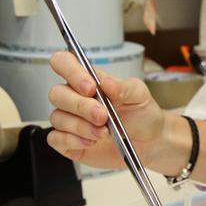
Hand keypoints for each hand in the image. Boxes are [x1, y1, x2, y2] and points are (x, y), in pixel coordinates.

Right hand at [48, 51, 165, 168]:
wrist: (149, 142)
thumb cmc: (141, 114)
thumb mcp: (140, 96)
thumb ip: (125, 87)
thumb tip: (107, 82)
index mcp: (88, 80)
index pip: (64, 63)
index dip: (71, 72)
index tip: (90, 88)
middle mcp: (75, 97)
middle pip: (57, 93)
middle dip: (81, 106)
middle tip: (103, 116)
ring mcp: (69, 119)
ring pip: (57, 118)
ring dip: (82, 127)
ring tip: (104, 132)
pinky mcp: (67, 141)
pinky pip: (55, 139)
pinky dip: (73, 141)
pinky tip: (91, 142)